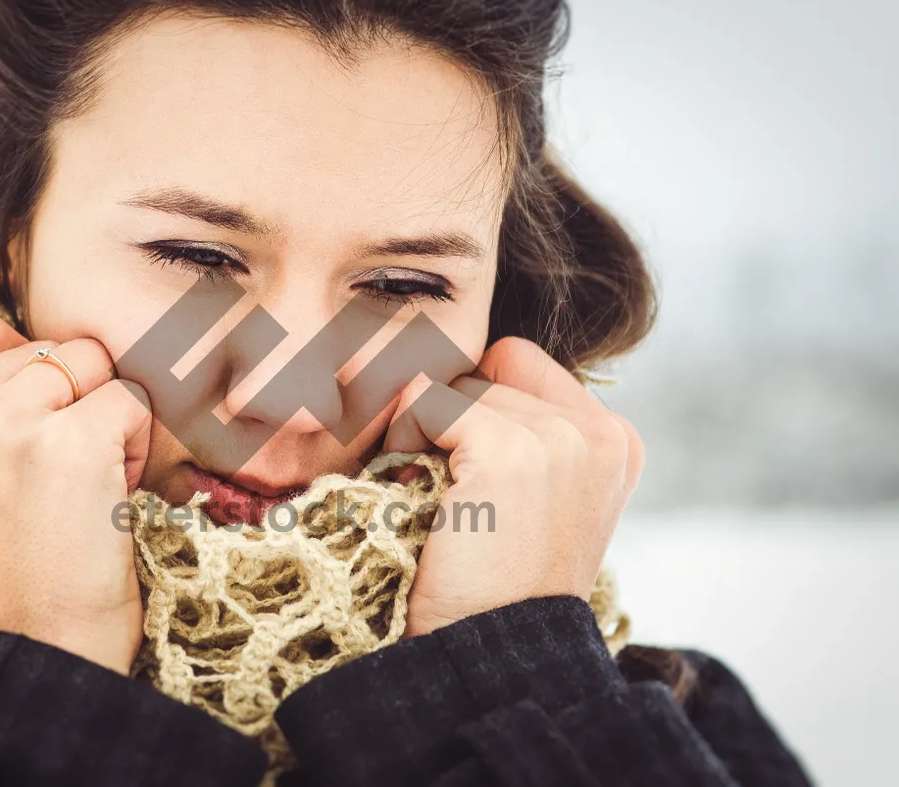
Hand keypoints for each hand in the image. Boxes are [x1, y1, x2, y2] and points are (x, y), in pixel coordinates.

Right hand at [0, 311, 151, 673]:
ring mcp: (2, 420)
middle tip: (58, 477)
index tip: (34, 429)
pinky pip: (129, 401)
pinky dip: (135, 447)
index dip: (29, 373)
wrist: (21, 659)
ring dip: (105, 420)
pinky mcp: (68, 441)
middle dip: (69, 402)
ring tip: (84, 486)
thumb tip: (6, 364)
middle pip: (48, 350)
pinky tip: (109, 498)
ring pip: (93, 365)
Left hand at [383, 337, 643, 637]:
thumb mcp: (534, 500)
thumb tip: (439, 369)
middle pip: (488, 370)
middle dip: (451, 420)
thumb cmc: (496, 582)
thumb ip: (521, 432)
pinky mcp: (512, 451)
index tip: (463, 466)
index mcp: (615, 441)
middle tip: (444, 488)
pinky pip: (427, 402)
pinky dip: (406, 440)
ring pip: (456, 385)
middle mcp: (601, 432)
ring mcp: (561, 439)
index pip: (518, 364)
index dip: (475, 404)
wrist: (491, 656)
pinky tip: (418, 493)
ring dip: (425, 433)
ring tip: (436, 498)